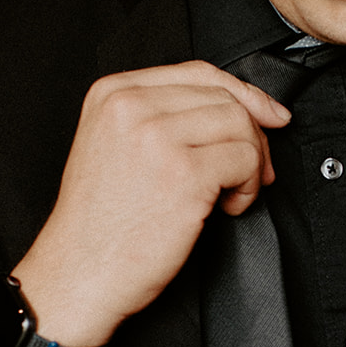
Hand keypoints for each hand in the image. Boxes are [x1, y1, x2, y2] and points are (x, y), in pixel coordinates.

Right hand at [9, 61, 289, 346]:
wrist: (78, 273)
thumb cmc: (100, 225)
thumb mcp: (114, 148)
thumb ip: (159, 118)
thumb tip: (230, 111)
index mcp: (112, 94)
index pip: (198, 72)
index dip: (243, 94)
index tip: (267, 115)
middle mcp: (131, 107)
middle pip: (224, 97)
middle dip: (253, 134)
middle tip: (253, 171)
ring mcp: (156, 136)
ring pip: (240, 125)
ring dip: (251, 163)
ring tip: (231, 194)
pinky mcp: (183, 172)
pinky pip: (245, 159)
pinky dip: (248, 186)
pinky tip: (227, 207)